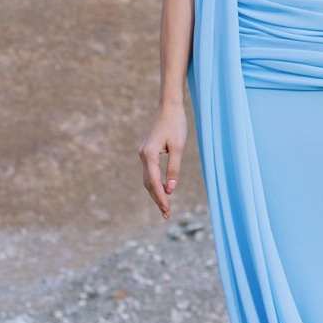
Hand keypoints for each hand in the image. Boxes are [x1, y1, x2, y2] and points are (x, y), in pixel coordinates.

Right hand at [139, 103, 187, 217]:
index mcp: (149, 155)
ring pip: (148, 179)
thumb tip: (171, 189)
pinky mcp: (148, 153)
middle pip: (149, 183)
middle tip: (167, 214)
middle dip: (157, 199)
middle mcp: (143, 156)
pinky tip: (163, 191)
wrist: (169, 108)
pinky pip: (150, 173)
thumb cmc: (176, 125)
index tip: (167, 210)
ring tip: (165, 207)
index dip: (161, 197)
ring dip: (156, 193)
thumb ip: (174, 168)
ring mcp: (144, 154)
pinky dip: (155, 184)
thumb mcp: (178, 147)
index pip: (155, 182)